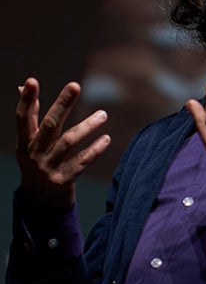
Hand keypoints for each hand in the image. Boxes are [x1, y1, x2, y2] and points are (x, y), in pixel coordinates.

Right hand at [14, 78, 110, 212]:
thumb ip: (30, 115)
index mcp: (25, 142)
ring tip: (103, 114)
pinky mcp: (62, 181)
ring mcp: (47, 168)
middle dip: (61, 104)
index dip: (27, 100)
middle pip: (49, 125)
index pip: (23, 117)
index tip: (31, 81)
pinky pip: (81, 163)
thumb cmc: (37, 162)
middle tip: (75, 85)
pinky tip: (106, 139)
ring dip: (87, 126)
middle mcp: (34, 153)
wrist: (39, 202)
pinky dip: (94, 150)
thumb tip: (21, 86)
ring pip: (68, 142)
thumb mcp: (29, 141)